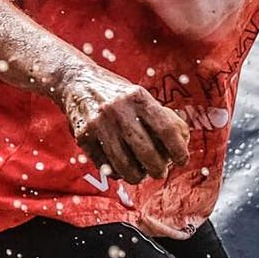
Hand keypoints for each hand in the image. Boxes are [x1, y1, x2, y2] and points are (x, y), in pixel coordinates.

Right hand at [57, 63, 189, 182]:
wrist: (75, 81)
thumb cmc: (115, 93)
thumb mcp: (138, 94)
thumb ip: (157, 115)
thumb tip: (180, 141)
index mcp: (137, 97)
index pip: (165, 129)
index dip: (178, 149)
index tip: (182, 160)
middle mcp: (118, 110)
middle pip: (146, 152)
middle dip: (158, 169)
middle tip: (161, 172)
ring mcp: (99, 124)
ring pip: (123, 164)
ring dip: (137, 176)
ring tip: (141, 175)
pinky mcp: (83, 136)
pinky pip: (104, 165)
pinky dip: (115, 172)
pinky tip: (121, 170)